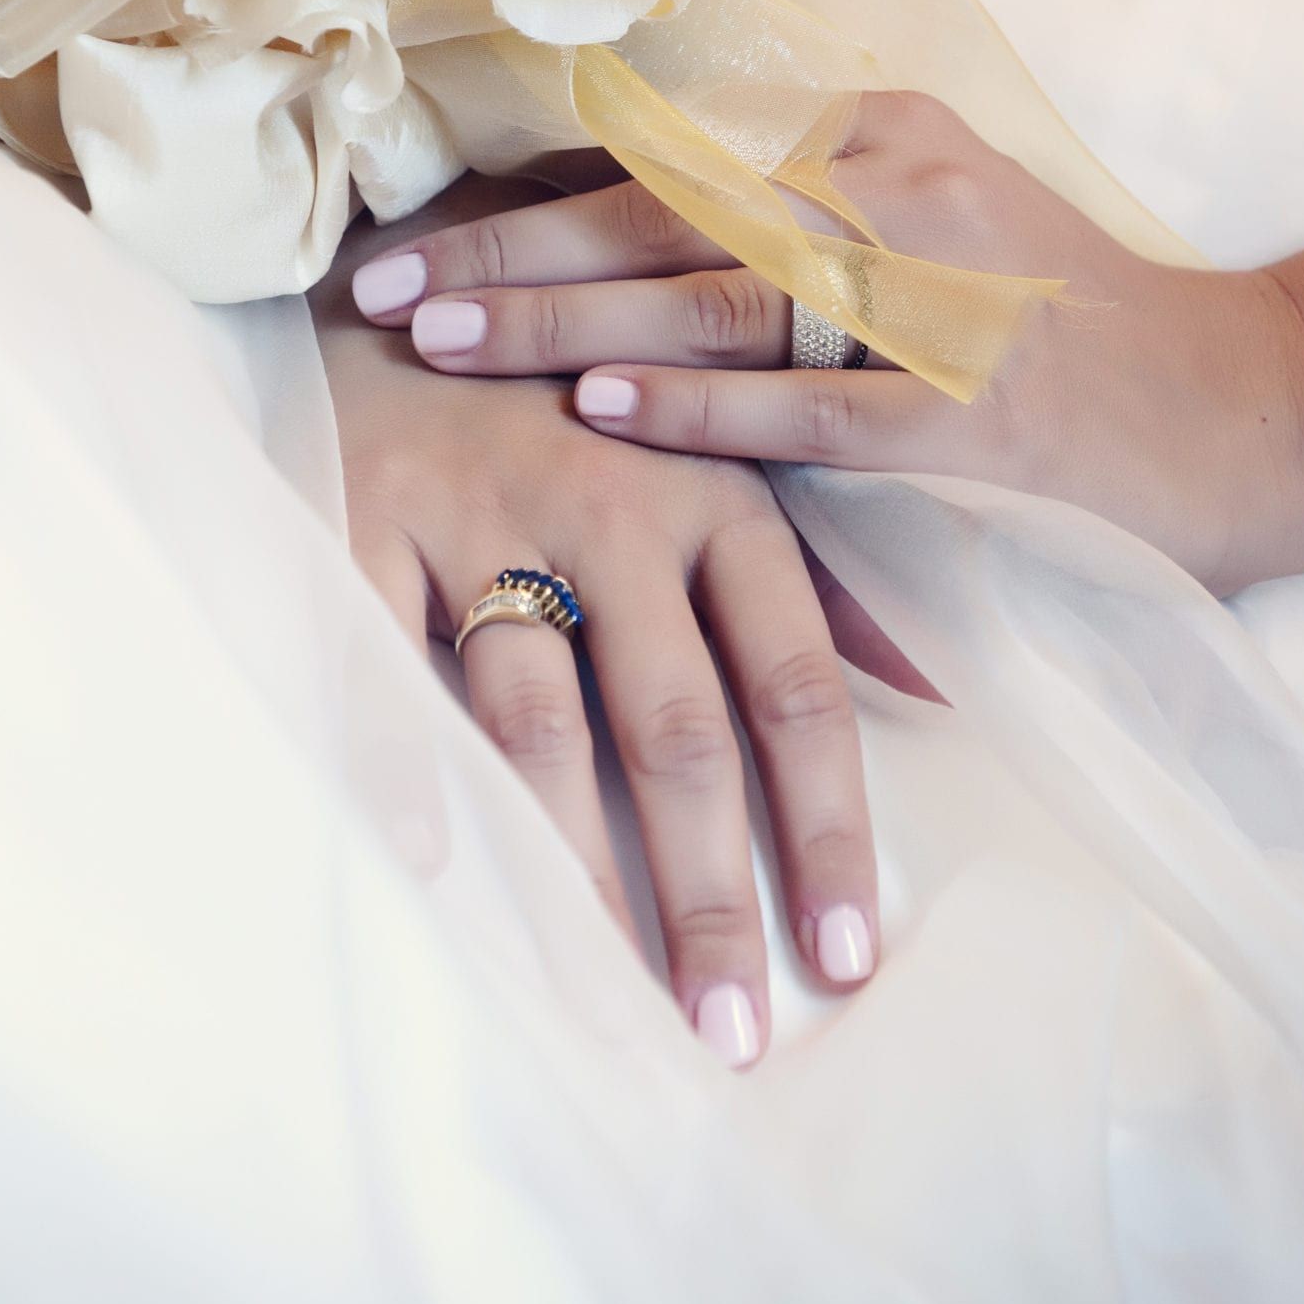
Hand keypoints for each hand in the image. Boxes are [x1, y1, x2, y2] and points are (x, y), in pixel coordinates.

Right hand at [316, 178, 885, 1066]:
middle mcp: (612, 506)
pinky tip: (435, 859)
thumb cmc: (586, 393)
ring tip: (603, 996)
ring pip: (537, 716)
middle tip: (730, 1029)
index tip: (845, 960)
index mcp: (717, 496)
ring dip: (572, 867)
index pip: (793, 684)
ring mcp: (483, 509)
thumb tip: (936, 686)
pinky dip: (400, 755)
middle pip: (674, 725)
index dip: (824, 824)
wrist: (417, 274)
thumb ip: (821, 576)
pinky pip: (382, 652)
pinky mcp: (367, 513)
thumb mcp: (718, 458)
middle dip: (707, 887)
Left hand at [350, 95, 1303, 595]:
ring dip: (562, 322)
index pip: (669, 163)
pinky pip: (805, 410)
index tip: (416, 228)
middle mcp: (891, 196)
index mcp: (874, 139)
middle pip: (661, 218)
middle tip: (376, 289)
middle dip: (508, 255)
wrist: (1237, 402)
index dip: (535, 197)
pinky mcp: (964, 414)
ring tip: (438, 337)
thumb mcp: (933, 218)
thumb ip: (792, 214)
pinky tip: (595, 413)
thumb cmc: (1058, 315)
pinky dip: (697, 410)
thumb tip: (611, 226)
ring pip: (711, 302)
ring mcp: (930, 303)